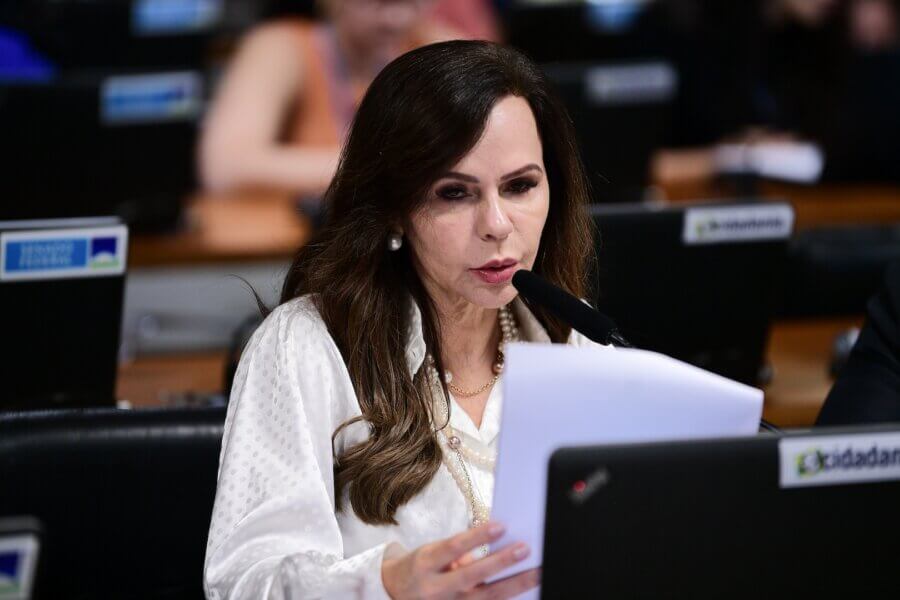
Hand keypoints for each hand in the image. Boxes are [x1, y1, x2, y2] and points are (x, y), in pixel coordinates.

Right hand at [381, 521, 539, 598]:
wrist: (393, 595)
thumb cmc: (420, 568)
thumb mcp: (432, 552)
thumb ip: (460, 551)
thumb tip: (496, 546)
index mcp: (426, 563)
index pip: (454, 547)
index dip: (477, 537)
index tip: (501, 526)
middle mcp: (435, 588)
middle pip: (472, 576)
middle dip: (500, 563)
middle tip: (525, 549)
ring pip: (485, 599)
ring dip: (513, 585)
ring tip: (536, 572)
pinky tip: (525, 592)